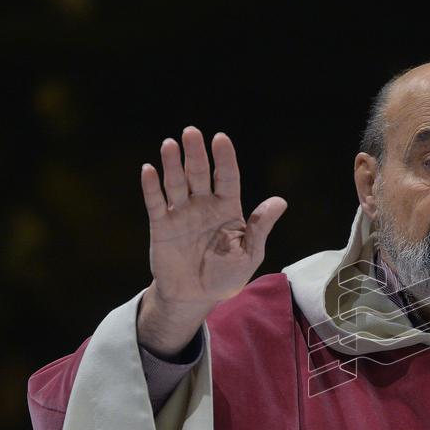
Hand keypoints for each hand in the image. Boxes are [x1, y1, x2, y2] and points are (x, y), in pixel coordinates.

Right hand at [137, 127, 286, 356]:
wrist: (196, 297)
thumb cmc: (227, 275)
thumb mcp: (250, 254)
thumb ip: (260, 227)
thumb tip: (279, 201)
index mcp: (228, 209)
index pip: (227, 177)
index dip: (224, 159)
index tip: (220, 139)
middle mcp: (203, 206)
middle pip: (199, 174)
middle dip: (195, 154)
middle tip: (191, 132)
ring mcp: (182, 214)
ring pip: (176, 183)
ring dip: (172, 164)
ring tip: (170, 144)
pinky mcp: (161, 226)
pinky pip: (156, 203)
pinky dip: (151, 187)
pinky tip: (149, 170)